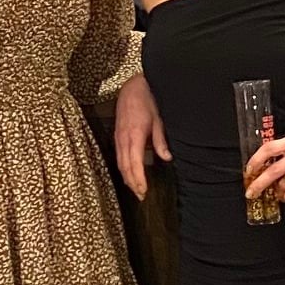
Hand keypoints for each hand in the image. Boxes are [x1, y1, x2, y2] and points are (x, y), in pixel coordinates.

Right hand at [113, 73, 169, 199]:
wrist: (133, 87)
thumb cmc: (148, 101)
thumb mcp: (159, 120)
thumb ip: (160, 140)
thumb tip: (167, 158)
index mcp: (134, 135)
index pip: (135, 163)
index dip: (138, 179)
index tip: (143, 191)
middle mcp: (123, 138)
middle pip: (125, 167)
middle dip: (132, 183)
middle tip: (141, 197)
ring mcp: (118, 137)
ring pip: (120, 163)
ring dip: (127, 178)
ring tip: (135, 190)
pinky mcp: (117, 135)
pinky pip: (118, 156)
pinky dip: (123, 168)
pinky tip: (129, 174)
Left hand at [245, 136, 284, 202]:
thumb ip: (276, 155)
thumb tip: (254, 171)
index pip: (269, 148)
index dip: (256, 160)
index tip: (248, 172)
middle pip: (274, 170)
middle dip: (259, 184)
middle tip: (250, 193)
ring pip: (284, 184)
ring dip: (277, 191)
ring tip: (277, 192)